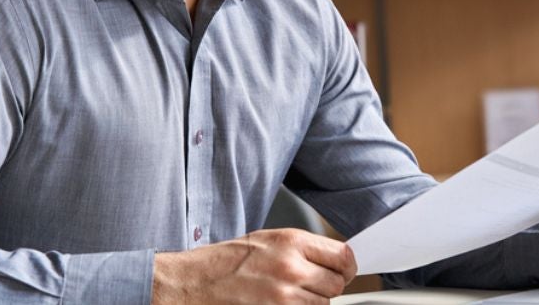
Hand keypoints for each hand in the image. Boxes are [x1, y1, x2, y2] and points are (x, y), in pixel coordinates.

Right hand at [152, 228, 356, 303]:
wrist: (192, 285)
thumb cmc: (223, 263)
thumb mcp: (266, 241)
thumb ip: (301, 249)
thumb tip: (334, 259)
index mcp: (291, 242)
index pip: (343, 257)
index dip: (347, 267)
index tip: (344, 270)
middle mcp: (291, 269)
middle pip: (336, 284)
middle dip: (326, 286)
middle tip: (307, 284)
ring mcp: (285, 299)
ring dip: (310, 302)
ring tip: (284, 295)